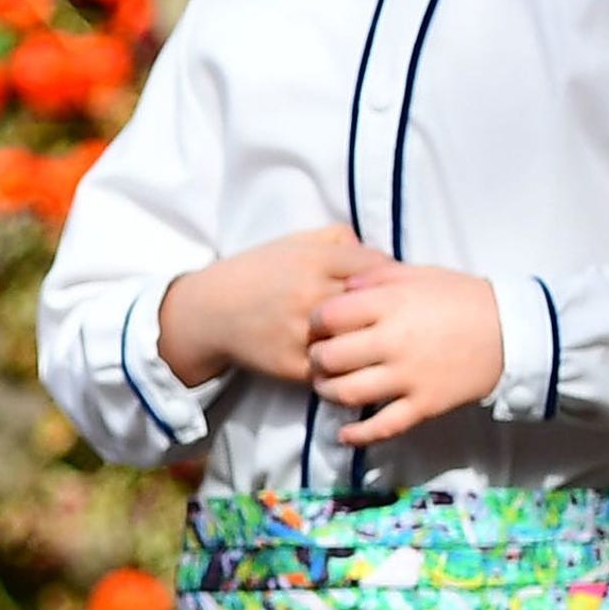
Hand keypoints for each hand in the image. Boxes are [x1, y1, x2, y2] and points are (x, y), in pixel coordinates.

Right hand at [158, 228, 395, 386]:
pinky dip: (347, 367)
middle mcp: (311, 295)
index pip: (378, 267)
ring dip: (370, 342)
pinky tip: (353, 363)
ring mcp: (303, 332)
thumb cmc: (258, 272)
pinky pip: (336, 370)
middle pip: (374, 306)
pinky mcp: (294, 365)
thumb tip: (376, 253)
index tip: (396, 286)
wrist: (210, 312)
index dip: (392, 277)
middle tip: (397, 318)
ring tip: (378, 342)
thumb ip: (338, 239)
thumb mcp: (295, 241)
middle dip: (388, 312)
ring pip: (357, 341)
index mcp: (315, 260)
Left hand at [309, 265, 505, 444]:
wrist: (512, 331)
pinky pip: (382, 426)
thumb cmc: (464, 298)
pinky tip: (344, 434)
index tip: (321, 325)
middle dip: (317, 359)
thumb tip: (342, 286)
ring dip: (328, 393)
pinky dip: (357, 435)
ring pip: (347, 393)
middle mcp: (394, 341)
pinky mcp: (423, 405)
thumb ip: (379, 277)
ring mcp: (408, 376)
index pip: (330, 316)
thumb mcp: (422, 275)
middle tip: (319, 359)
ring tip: (328, 388)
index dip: (317, 321)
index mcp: (392, 304)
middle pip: (330, 357)